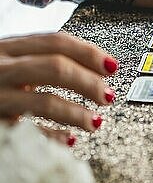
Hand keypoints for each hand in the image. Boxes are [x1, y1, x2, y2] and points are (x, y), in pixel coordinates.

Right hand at [0, 33, 117, 146]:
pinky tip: (68, 140)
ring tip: (94, 122)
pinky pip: (28, 132)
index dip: (89, 53)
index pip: (56, 42)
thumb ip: (41, 59)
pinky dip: (52, 137)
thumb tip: (96, 67)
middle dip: (88, 82)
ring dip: (76, 113)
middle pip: (55, 67)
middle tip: (108, 96)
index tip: (111, 66)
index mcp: (8, 47)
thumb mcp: (10, 60)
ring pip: (43, 101)